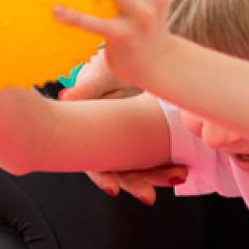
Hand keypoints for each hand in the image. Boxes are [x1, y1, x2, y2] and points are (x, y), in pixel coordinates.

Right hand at [60, 50, 184, 204]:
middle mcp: (112, 143)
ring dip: (159, 177)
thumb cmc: (114, 67)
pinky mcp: (154, 137)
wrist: (140, 54)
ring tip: (178, 176)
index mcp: (93, 134)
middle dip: (136, 184)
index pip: (96, 163)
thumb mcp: (102, 77)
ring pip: (143, 168)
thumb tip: (66, 97)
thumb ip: (87, 90)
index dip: (103, 178)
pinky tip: (182, 169)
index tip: (113, 188)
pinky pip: (162, 156)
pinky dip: (170, 165)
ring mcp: (134, 142)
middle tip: (149, 194)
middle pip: (122, 171)